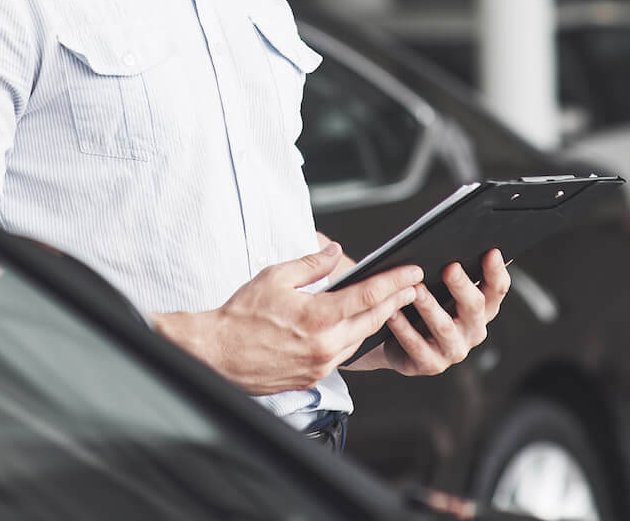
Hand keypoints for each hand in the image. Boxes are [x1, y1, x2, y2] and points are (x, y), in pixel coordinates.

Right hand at [154, 242, 423, 394]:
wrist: (216, 355)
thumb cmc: (240, 315)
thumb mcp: (274, 277)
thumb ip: (310, 264)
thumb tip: (335, 251)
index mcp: (317, 317)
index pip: (367, 297)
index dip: (394, 283)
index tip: (412, 272)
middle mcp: (324, 346)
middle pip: (372, 321)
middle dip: (395, 301)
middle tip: (412, 286)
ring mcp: (320, 366)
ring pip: (360, 340)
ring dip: (377, 321)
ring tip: (389, 303)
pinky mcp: (313, 378)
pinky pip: (343, 355)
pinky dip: (354, 338)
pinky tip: (357, 326)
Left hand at [347, 248, 509, 376]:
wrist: (398, 341)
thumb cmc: (424, 306)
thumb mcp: (442, 287)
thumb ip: (454, 270)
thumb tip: (457, 239)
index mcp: (482, 308)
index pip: (497, 290)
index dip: (496, 271)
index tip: (491, 251)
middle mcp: (473, 330)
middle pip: (473, 306)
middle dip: (462, 285)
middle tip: (449, 268)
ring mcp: (453, 349)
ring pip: (444, 327)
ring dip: (430, 307)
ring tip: (416, 289)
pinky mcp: (430, 364)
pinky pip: (416, 345)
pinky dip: (404, 328)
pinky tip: (393, 312)